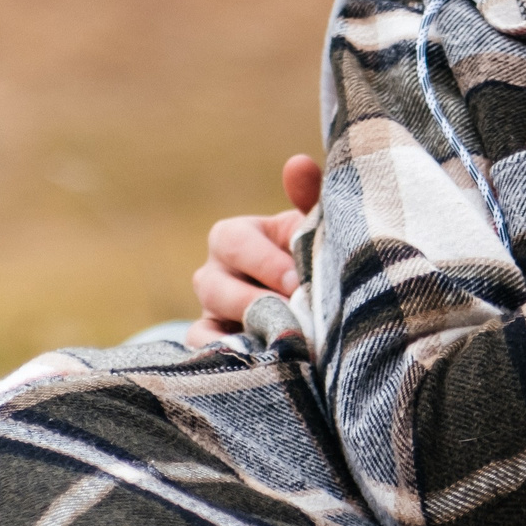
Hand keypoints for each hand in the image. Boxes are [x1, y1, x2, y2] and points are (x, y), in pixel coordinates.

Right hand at [186, 154, 322, 345]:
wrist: (321, 308)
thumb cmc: (313, 258)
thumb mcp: (314, 230)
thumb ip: (310, 200)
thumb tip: (297, 164)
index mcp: (237, 237)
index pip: (232, 240)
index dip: (263, 260)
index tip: (297, 278)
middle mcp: (215, 273)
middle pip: (212, 283)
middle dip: (253, 298)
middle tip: (292, 311)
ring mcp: (211, 312)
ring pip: (205, 319)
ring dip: (245, 329)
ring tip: (284, 339)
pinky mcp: (214, 345)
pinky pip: (205, 352)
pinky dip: (226, 356)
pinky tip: (263, 361)